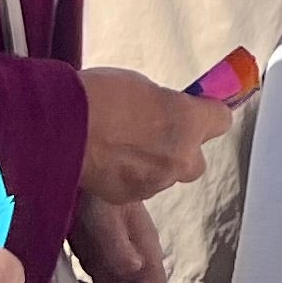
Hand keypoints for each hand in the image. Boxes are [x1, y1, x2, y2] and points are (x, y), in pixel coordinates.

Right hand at [76, 67, 227, 205]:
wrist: (60, 127)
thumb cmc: (98, 97)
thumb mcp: (142, 85)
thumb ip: (165, 104)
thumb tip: (168, 109)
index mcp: (189, 122)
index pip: (221, 120)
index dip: (208, 114)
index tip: (200, 109)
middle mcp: (179, 157)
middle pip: (196, 159)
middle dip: (180, 149)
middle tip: (154, 132)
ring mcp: (155, 181)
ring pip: (165, 175)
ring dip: (153, 164)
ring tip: (122, 145)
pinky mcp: (129, 197)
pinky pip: (139, 187)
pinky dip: (129, 176)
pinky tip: (108, 160)